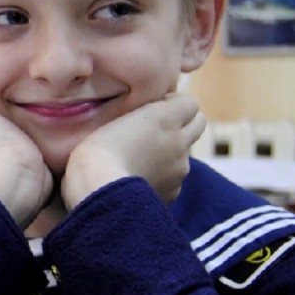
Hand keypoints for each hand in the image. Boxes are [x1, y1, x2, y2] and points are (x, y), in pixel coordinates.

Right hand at [61, 93, 205, 208]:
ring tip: (141, 160)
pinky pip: (174, 178)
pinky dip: (162, 177)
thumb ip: (136, 112)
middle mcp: (179, 141)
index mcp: (164, 118)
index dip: (173, 103)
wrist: (98, 190)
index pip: (189, 102)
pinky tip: (140, 180)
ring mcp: (180, 169)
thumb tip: (146, 112)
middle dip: (182, 123)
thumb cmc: (96, 150)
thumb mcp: (111, 118)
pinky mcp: (173, 192)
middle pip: (198, 123)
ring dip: (170, 152)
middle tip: (155, 130)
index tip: (154, 108)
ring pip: (184, 153)